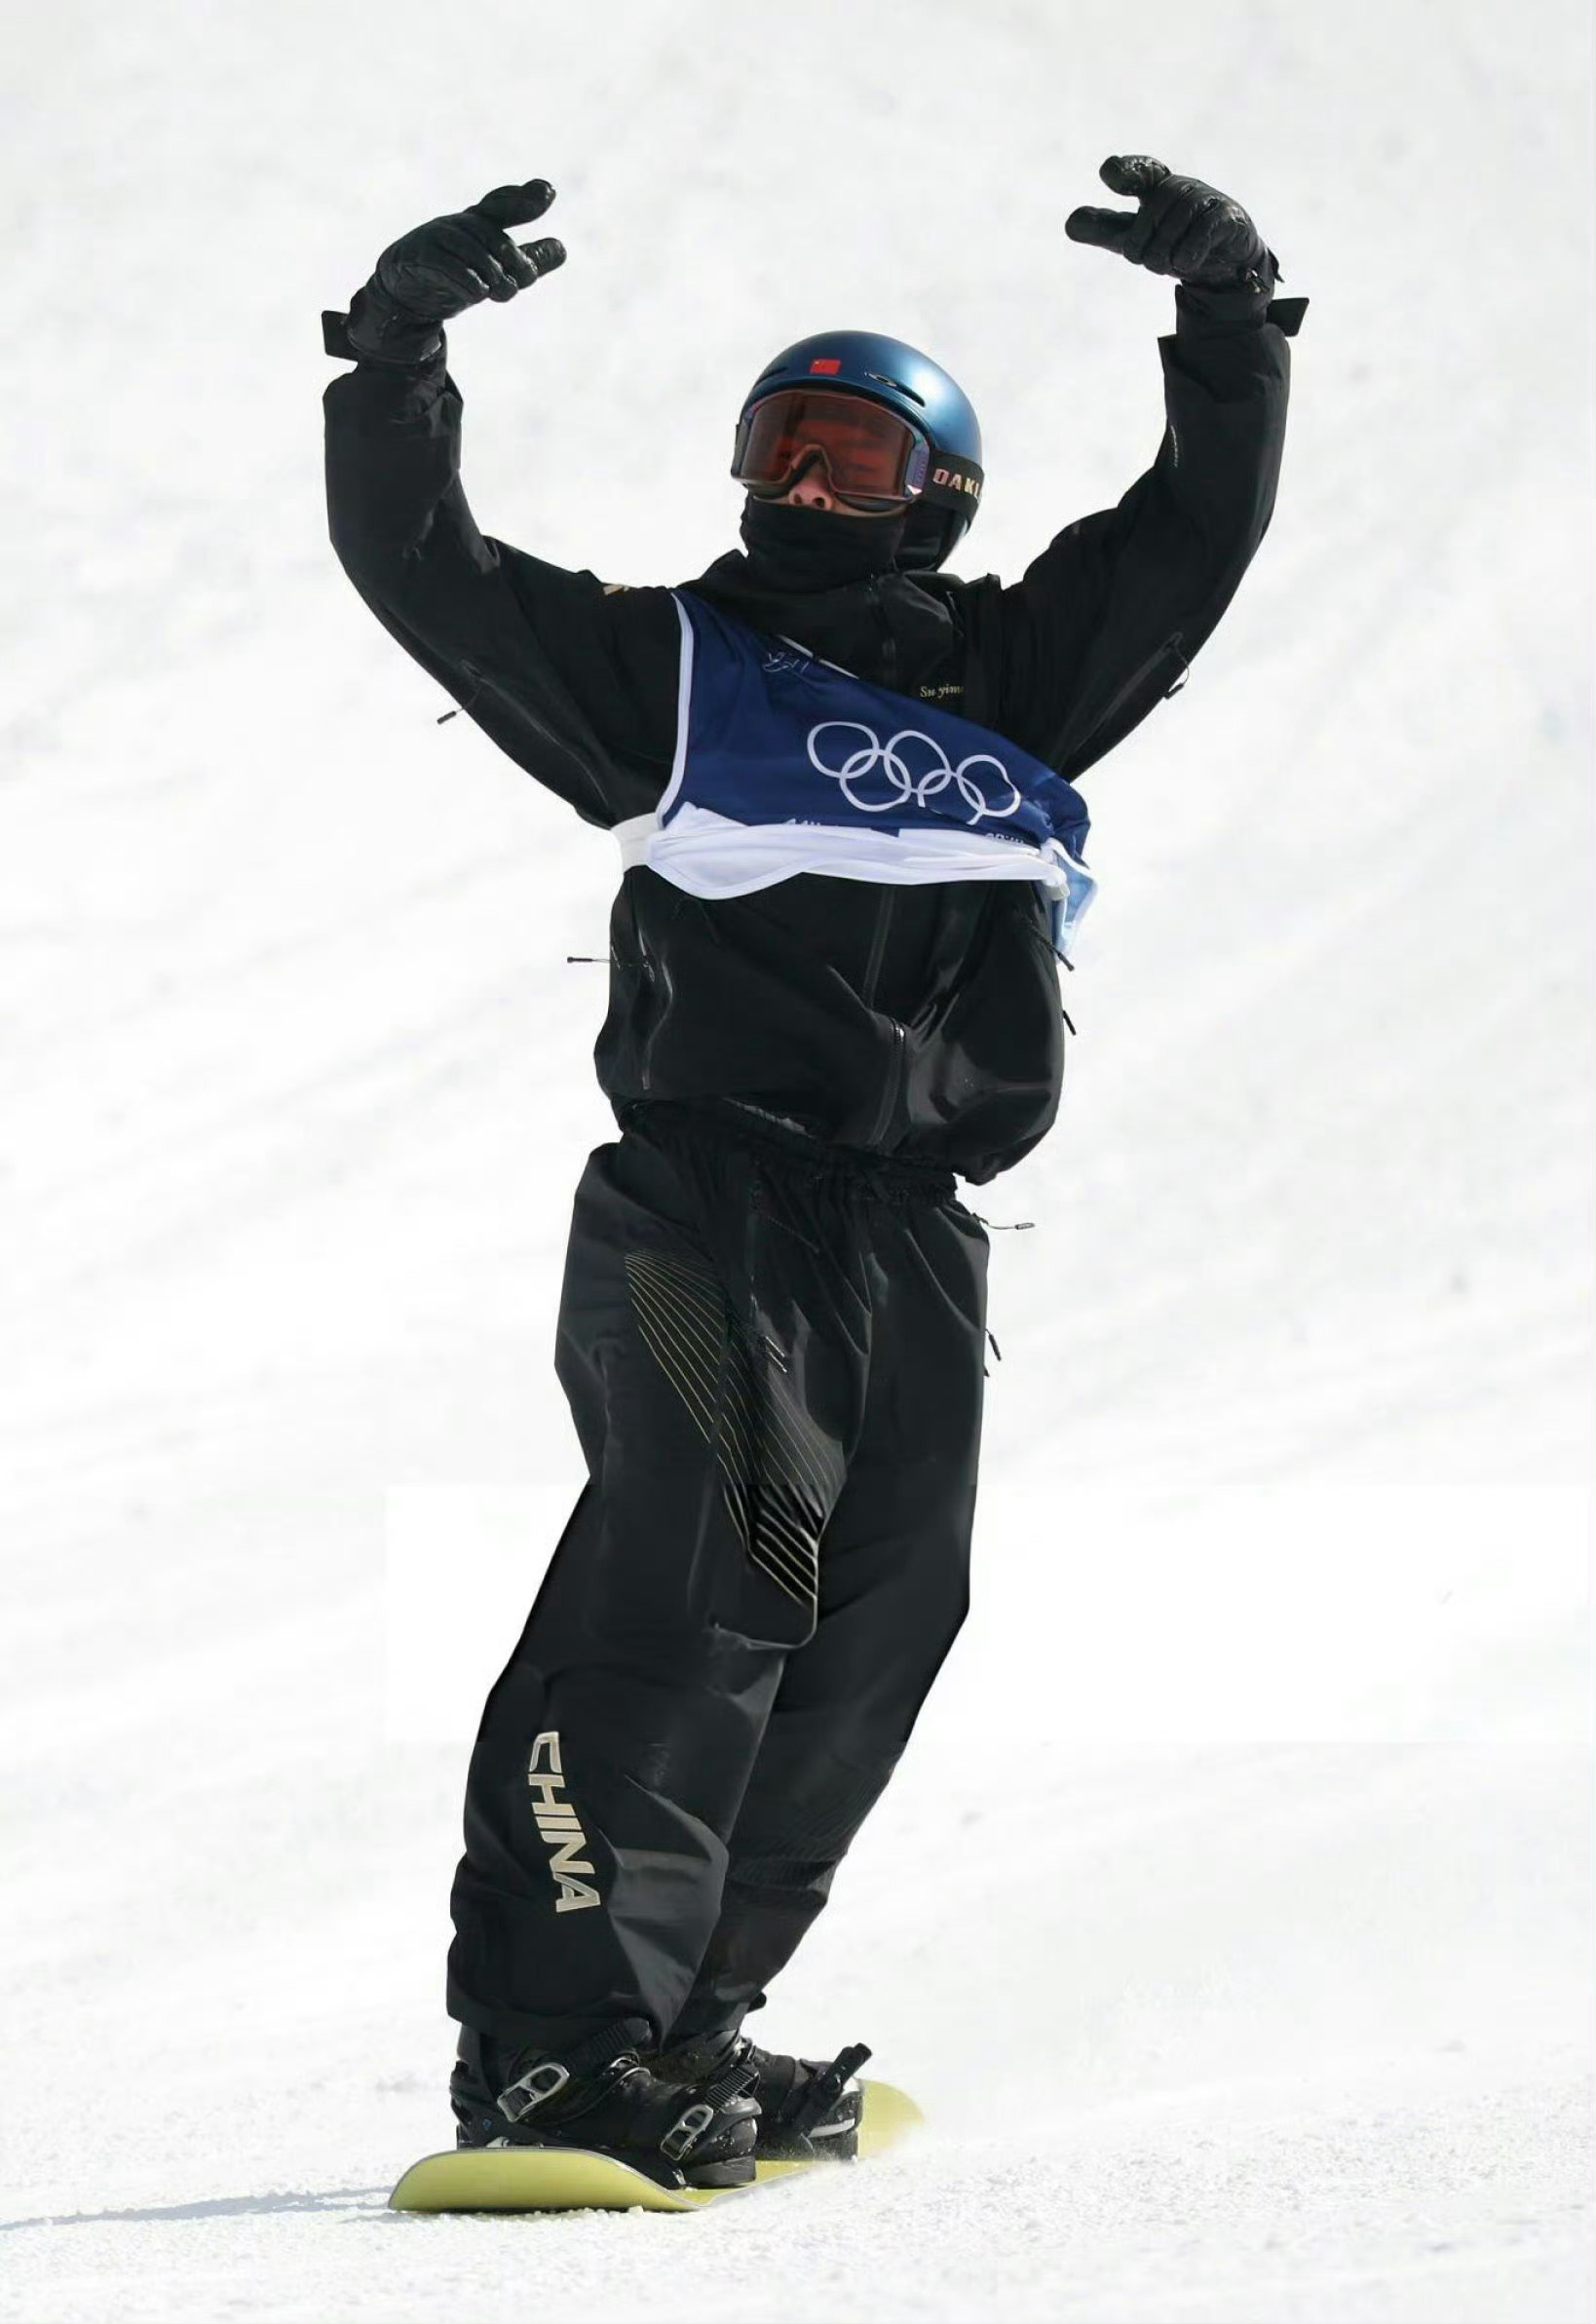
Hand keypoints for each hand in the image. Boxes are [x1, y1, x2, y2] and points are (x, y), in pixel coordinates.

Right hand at [342, 180, 566, 365]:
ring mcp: (437, 237)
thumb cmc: (456, 275)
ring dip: (494, 278)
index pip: (502, 204)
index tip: (547, 192)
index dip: (523, 199)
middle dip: (515, 262)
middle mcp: (459, 224)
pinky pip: (448, 267)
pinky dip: (467, 283)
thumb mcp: (496, 269)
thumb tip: (562, 249)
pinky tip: (478, 293)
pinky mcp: (418, 256)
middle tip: (525, 281)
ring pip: (475, 254)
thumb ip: (528, 261)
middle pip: (495, 239)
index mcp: (479, 221)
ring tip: (503, 293)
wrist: (407, 293)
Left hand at [1066, 156, 1272, 290]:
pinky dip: (1189, 253)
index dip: (1124, 172)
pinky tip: (1187, 264)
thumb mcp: (1135, 237)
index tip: (1109, 176)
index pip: (1138, 171)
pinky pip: (1202, 231)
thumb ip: (1104, 230)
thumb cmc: (1174, 241)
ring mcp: (1206, 199)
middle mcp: (1180, 187)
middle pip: (1150, 214)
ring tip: (1169, 266)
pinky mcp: (1227, 216)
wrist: (1222, 262)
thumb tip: (1070, 223)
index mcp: (1155, 187)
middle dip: (1142, 249)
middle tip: (1147, 263)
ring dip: (1164, 255)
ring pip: (1174, 223)